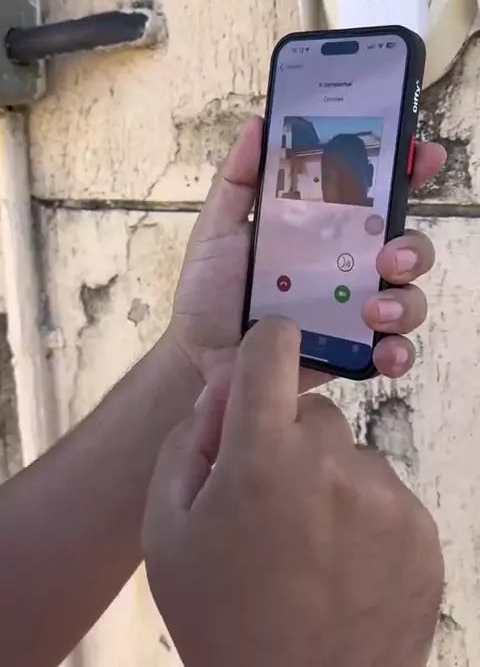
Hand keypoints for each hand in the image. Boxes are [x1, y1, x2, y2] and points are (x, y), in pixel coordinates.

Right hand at [143, 317, 443, 666]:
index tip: (263, 369)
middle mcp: (334, 467)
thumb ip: (189, 439)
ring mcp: (387, 500)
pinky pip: (386, 493)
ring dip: (328, 479)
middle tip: (268, 501)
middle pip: (312, 411)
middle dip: (286, 438)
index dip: (264, 348)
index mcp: (262, 459)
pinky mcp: (422, 532)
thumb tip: (224, 389)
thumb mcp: (166, 528)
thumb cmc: (220, 619)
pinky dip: (363, 514)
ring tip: (306, 544)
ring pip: (350, 454)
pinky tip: (340, 563)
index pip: (274, 347)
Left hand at [169, 116, 444, 389]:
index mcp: (322, 229)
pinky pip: (393, 350)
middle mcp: (346, 265)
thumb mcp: (218, 227)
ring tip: (373, 309)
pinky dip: (398, 351)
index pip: (375, 195)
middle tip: (389, 255)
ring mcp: (352, 310)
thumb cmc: (209, 290)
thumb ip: (237, 179)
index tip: (424, 155)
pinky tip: (381, 351)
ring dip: (405, 299)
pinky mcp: (351, 353)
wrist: (198, 358)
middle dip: (413, 246)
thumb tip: (257, 123)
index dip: (407, 171)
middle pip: (406, 245)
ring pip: (408, 297)